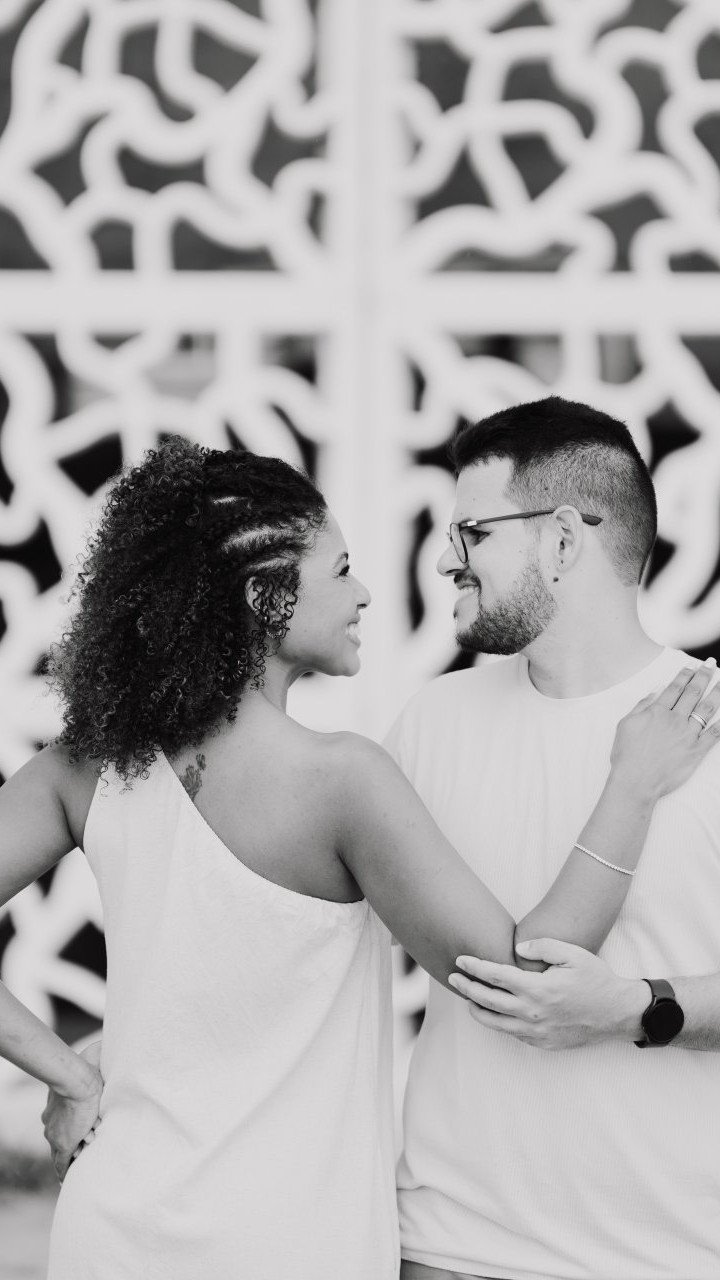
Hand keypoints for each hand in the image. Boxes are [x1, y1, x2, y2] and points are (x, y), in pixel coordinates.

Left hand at [42, 1040, 102, 1181]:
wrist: (78, 1081)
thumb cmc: (84, 1073)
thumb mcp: (87, 1070)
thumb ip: (93, 1062)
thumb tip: (103, 1045)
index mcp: (55, 1109)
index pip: (58, 1127)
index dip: (66, 1135)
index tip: (73, 1141)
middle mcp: (51, 1124)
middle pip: (57, 1141)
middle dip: (69, 1147)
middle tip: (79, 1153)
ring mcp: (57, 1134)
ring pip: (60, 1152)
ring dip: (71, 1157)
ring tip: (79, 1164)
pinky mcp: (64, 1144)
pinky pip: (62, 1163)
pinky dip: (65, 1171)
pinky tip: (67, 1178)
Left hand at [449, 940, 645, 1049]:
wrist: (617, 1014)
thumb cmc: (596, 980)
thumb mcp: (573, 954)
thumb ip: (543, 945)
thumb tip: (518, 948)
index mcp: (536, 988)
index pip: (495, 976)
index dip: (474, 967)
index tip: (460, 960)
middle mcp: (532, 1012)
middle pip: (487, 1000)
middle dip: (467, 988)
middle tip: (454, 977)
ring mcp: (536, 1031)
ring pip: (495, 1022)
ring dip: (477, 1009)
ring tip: (468, 999)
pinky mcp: (542, 1043)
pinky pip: (513, 1033)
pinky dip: (498, 1023)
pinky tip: (495, 1014)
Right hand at [610, 663, 719, 799]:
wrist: (636, 782)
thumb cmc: (627, 755)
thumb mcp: (625, 724)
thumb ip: (642, 705)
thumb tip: (656, 691)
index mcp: (657, 712)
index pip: (675, 688)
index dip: (685, 674)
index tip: (692, 666)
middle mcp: (674, 720)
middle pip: (693, 693)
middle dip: (703, 676)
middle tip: (711, 664)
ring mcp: (687, 735)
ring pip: (706, 709)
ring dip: (716, 692)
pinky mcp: (696, 751)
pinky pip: (713, 735)